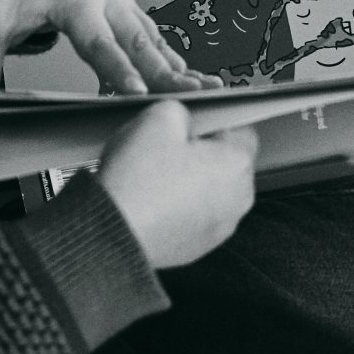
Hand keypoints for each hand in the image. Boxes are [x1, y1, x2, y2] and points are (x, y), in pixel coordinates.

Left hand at [0, 0, 221, 93]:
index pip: (99, 44)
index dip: (119, 71)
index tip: (138, 96)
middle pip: (139, 42)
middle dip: (168, 73)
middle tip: (195, 100)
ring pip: (152, 37)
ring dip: (178, 66)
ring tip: (211, 92)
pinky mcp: (120, 3)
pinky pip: (149, 33)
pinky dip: (168, 57)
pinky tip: (188, 82)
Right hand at [97, 101, 257, 268]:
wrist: (113, 231)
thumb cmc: (138, 180)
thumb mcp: (158, 117)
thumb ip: (183, 108)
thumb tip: (185, 119)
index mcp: (237, 163)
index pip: (240, 128)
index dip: (212, 120)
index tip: (188, 123)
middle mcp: (239, 197)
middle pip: (225, 161)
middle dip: (200, 153)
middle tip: (166, 149)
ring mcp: (221, 226)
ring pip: (210, 189)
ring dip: (189, 181)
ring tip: (155, 177)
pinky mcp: (200, 245)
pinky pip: (196, 214)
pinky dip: (179, 205)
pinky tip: (153, 199)